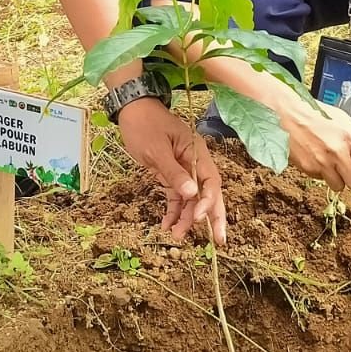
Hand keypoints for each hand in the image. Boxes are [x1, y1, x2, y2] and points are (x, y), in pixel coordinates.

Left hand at [117, 97, 227, 244]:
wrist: (130, 109)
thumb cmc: (144, 124)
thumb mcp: (156, 149)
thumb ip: (173, 172)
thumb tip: (191, 195)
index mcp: (197, 153)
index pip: (211, 182)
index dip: (208, 202)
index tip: (197, 218)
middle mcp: (194, 162)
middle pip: (208, 193)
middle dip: (212, 217)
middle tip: (219, 241)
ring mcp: (183, 169)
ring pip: (191, 198)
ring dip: (186, 218)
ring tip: (176, 236)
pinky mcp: (170, 174)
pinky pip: (176, 196)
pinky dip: (173, 211)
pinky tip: (166, 225)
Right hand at [280, 95, 350, 193]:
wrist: (286, 115)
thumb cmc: (317, 115)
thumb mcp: (345, 123)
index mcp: (350, 138)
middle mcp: (337, 152)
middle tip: (346, 164)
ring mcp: (321, 162)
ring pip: (339, 185)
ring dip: (337, 177)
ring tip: (329, 158)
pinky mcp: (308, 168)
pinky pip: (322, 179)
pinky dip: (321, 172)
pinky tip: (316, 156)